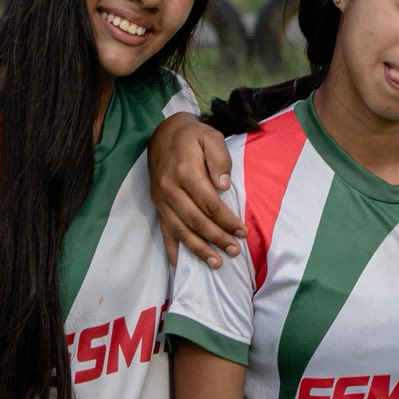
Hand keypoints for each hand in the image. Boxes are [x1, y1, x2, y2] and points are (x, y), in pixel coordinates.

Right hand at [150, 115, 242, 266]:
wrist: (164, 133)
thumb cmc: (193, 136)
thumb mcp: (211, 137)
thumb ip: (219, 159)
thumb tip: (223, 186)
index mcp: (185, 172)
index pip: (209, 203)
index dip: (227, 220)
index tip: (242, 232)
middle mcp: (169, 188)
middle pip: (196, 220)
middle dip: (217, 238)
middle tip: (234, 251)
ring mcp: (161, 199)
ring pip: (180, 229)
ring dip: (198, 249)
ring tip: (216, 262)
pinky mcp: (157, 204)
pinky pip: (163, 230)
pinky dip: (171, 249)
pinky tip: (178, 265)